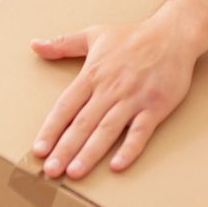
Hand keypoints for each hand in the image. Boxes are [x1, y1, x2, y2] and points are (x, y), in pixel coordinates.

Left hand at [29, 15, 202, 177]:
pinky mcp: (155, 106)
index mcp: (93, 74)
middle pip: (83, 123)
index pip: (66, 107)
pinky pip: (140, 132)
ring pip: (107, 130)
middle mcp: (110, 89)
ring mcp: (133, 99)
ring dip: (90, 153)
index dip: (51, 129)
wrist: (173, 34)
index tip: (38, 149)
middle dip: (65, 148)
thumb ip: (62, 43)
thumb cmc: (133, 36)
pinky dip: (129, 149)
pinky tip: (117, 165)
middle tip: (51, 170)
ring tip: (75, 172)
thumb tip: (35, 45)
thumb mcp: (93, 35)